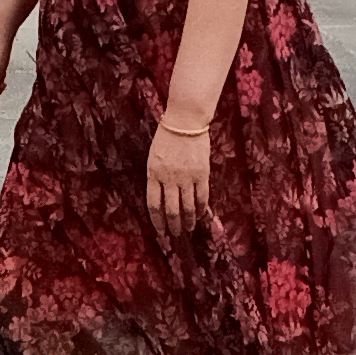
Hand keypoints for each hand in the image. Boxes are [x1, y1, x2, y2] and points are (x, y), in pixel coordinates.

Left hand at [145, 109, 211, 235]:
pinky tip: (200, 216)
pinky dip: (201, 209)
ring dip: (188, 221)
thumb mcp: (154, 157)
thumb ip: (156, 177)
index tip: (160, 232)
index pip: (154, 205)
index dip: (157, 221)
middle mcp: (169, 178)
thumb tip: (160, 199)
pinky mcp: (202, 174)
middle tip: (175, 234)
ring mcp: (186, 177)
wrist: (185, 120)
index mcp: (153, 173)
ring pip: (187, 207)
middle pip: (171, 210)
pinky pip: (202, 197)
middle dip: (173, 225)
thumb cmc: (166, 137)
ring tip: (188, 229)